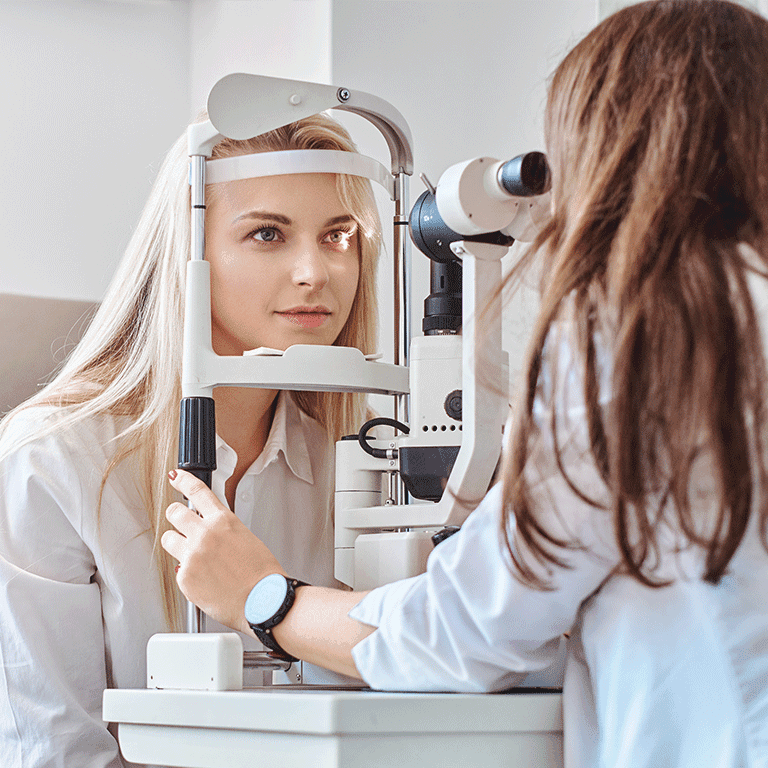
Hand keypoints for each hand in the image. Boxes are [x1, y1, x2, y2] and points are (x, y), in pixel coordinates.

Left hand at [161, 469, 285, 633]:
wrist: (263, 602)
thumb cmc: (262, 575)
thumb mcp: (246, 538)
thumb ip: (222, 531)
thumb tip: (208, 532)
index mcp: (223, 521)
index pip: (198, 492)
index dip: (184, 481)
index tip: (176, 477)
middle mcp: (205, 534)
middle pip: (174, 512)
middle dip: (175, 516)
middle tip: (180, 523)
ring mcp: (192, 555)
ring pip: (168, 539)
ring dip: (176, 544)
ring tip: (193, 556)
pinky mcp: (184, 577)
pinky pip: (177, 569)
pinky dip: (187, 573)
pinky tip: (205, 580)